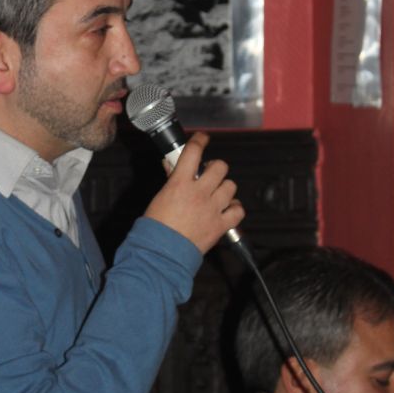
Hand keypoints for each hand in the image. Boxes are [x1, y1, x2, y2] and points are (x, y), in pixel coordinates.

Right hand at [143, 132, 243, 254]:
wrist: (162, 253)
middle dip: (216, 167)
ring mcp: (212, 209)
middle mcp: (199, 193)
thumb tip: (172, 166)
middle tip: (209, 174)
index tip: (202, 138)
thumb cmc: (155, 228)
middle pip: (220, 167)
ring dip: (225, 188)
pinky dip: (235, 208)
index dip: (200, 140)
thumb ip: (170, 180)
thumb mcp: (159, 197)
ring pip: (230, 186)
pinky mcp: (221, 225)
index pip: (193, 152)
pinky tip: (227, 209)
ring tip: (217, 194)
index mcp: (180, 183)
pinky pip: (238, 210)